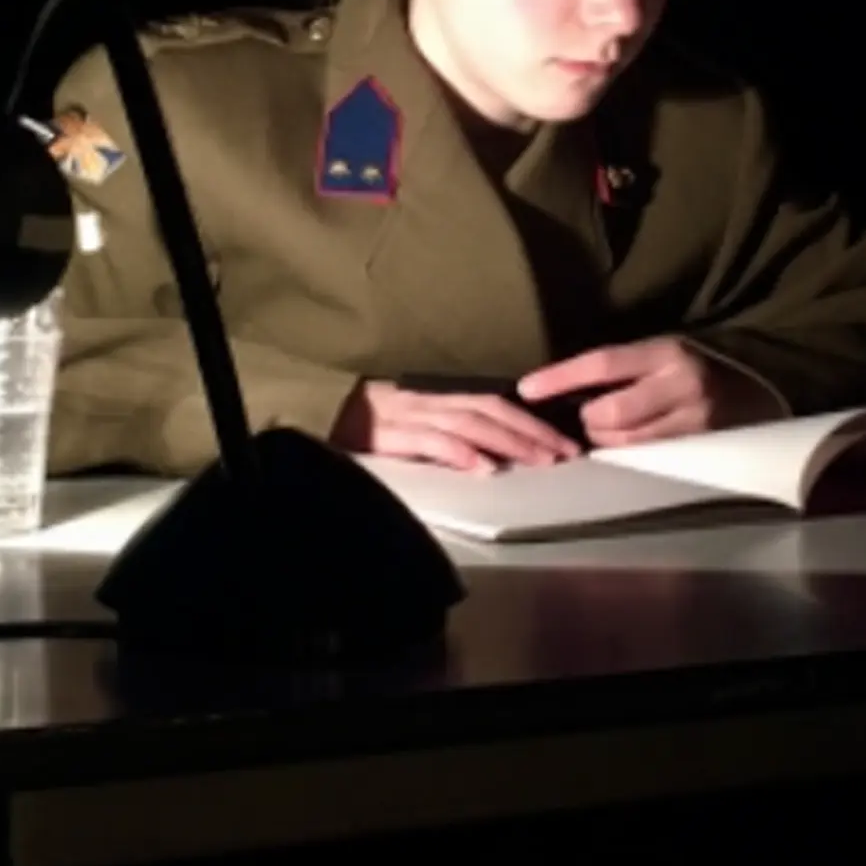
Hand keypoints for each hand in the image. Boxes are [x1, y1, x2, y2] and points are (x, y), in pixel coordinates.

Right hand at [328, 380, 583, 473]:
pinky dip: (458, 451)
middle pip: (490, 409)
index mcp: (431, 400)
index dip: (529, 422)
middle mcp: (424, 402)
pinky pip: (427, 440)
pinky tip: (482, 465)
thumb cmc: (351, 429)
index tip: (562, 443)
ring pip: (468, 421)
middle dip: (531, 431)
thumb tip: (486, 459)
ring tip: (538, 460)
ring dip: (507, 441)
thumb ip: (439, 440)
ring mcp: (404, 415)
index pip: (491, 404)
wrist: (300, 410)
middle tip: (565, 453)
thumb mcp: (403, 431)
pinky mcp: (382, 433)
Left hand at [516, 338, 782, 448]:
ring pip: (626, 442)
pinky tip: (627, 447)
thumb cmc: (695, 371)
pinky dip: (628, 454)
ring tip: (610, 432)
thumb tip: (562, 392)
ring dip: (607, 441)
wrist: (760, 389)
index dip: (561, 377)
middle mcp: (682, 383)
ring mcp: (695, 419)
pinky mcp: (701, 448)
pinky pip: (648, 458)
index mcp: (666, 351)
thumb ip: (621, 371)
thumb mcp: (662, 355)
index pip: (603, 363)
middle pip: (610, 412)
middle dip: (590, 421)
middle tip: (590, 418)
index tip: (526, 388)